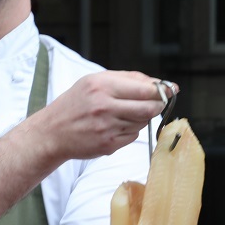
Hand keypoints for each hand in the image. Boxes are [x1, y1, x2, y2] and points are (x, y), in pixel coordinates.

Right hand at [34, 70, 178, 160]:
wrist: (52, 133)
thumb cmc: (75, 104)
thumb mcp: (94, 82)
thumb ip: (126, 79)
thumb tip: (157, 83)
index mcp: (102, 86)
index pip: (145, 89)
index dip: (162, 90)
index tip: (172, 89)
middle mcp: (105, 106)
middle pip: (149, 108)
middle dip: (158, 105)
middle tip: (157, 103)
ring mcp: (107, 127)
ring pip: (142, 122)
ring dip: (140, 118)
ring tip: (124, 114)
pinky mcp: (108, 144)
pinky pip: (133, 136)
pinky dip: (130, 131)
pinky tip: (115, 126)